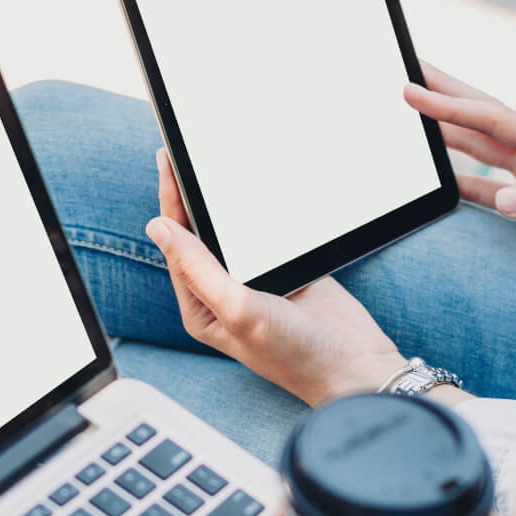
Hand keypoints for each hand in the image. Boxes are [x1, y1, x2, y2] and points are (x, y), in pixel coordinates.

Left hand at [147, 150, 412, 406]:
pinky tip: (250, 185)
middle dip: (189, 196)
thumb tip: (159, 229)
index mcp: (201, 307)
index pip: (177, 245)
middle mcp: (222, 294)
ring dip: (222, 201)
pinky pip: (263, 234)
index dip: (170, 202)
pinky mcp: (284, 269)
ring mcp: (254, 280)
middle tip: (180, 151)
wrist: (356, 364)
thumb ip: (199, 269)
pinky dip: (257, 210)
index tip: (168, 161)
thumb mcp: (239, 311)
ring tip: (206, 161)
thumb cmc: (296, 354)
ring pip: (231, 231)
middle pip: (199, 234)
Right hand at [406, 63, 515, 303]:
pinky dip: (455, 175)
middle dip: (446, 92)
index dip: (453, 106)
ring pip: (480, 145)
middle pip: (486, 117)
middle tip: (407, 68)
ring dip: (445, 128)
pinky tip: (433, 172)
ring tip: (412, 107)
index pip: (498, 121)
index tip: (414, 92)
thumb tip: (503, 197)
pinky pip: (483, 184)